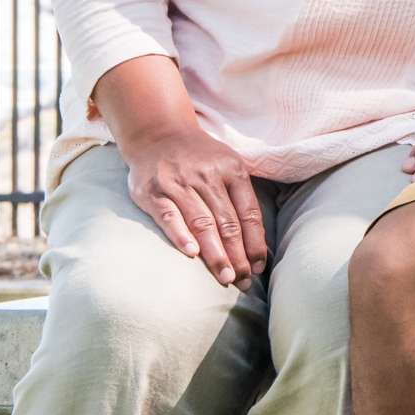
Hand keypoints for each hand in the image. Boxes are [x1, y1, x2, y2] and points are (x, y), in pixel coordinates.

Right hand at [121, 123, 266, 286]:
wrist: (159, 133)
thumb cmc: (199, 157)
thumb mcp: (228, 163)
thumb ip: (241, 194)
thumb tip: (257, 235)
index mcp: (233, 170)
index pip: (249, 212)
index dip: (255, 241)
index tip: (260, 265)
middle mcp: (208, 176)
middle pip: (228, 222)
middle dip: (238, 255)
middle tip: (244, 281)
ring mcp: (180, 184)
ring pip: (203, 223)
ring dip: (216, 253)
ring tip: (226, 276)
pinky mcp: (154, 192)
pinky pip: (169, 216)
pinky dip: (181, 234)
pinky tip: (191, 254)